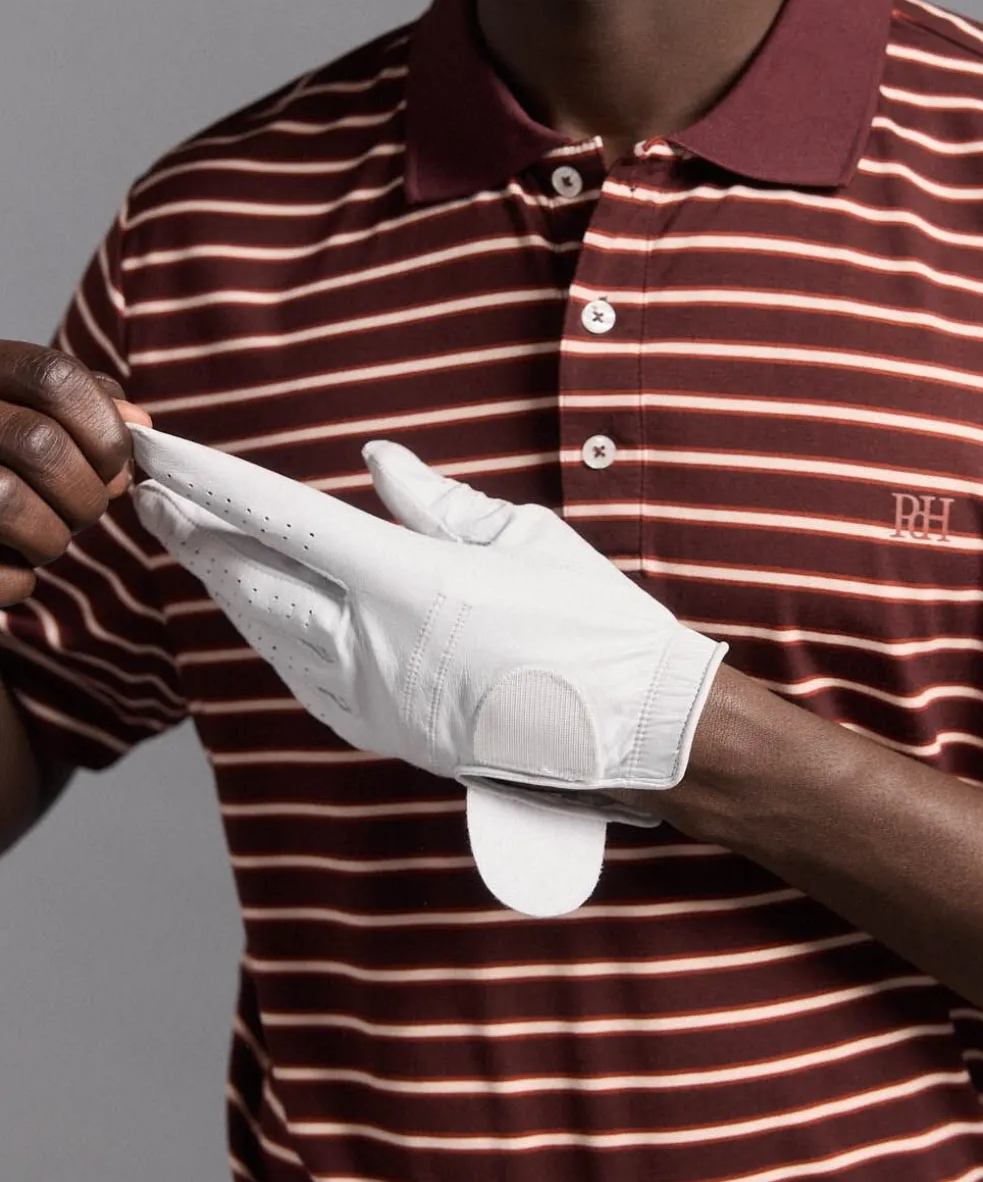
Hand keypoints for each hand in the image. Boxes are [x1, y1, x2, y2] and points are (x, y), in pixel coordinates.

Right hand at [0, 343, 152, 607]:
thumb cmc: (1, 451)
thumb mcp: (30, 406)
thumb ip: (86, 405)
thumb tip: (137, 421)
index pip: (55, 377)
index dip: (103, 424)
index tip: (114, 461)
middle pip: (40, 444)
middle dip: (85, 493)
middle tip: (84, 510)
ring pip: (7, 501)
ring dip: (51, 536)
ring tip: (47, 538)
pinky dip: (17, 579)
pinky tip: (11, 564)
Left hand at [130, 428, 726, 808]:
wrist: (637, 732)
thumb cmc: (595, 624)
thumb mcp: (521, 536)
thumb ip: (434, 501)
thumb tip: (377, 460)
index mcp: (409, 581)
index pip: (281, 516)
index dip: (209, 478)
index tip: (159, 448)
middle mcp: (374, 644)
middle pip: (252, 579)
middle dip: (193, 531)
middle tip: (147, 489)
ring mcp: (373, 698)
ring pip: (267, 632)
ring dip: (225, 583)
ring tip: (192, 541)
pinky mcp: (384, 733)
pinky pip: (302, 677)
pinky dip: (269, 635)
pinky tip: (258, 612)